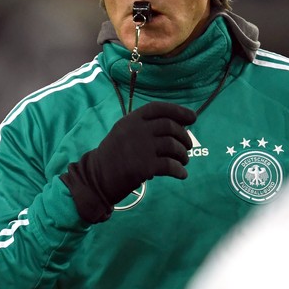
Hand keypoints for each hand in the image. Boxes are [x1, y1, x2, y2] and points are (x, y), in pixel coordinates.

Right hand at [60, 102, 196, 222]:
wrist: (96, 179)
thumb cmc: (114, 157)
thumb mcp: (125, 134)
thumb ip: (146, 128)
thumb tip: (179, 125)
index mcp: (131, 120)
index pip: (158, 108)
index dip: (178, 111)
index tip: (193, 117)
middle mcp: (135, 130)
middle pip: (170, 126)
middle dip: (184, 136)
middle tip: (188, 147)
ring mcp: (139, 148)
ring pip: (172, 145)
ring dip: (183, 154)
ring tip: (184, 161)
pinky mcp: (143, 167)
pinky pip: (170, 165)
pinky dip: (179, 170)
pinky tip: (182, 175)